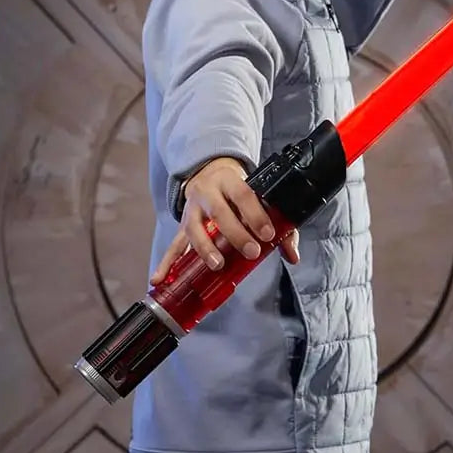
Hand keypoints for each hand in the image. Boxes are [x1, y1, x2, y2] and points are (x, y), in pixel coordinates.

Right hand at [149, 156, 299, 284]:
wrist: (210, 174)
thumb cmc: (240, 192)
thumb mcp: (259, 198)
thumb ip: (280, 227)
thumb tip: (293, 256)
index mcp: (231, 181)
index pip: (244, 196)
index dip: (256, 214)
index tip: (268, 234)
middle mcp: (208, 192)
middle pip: (220, 212)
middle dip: (236, 234)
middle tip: (251, 252)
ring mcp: (192, 209)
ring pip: (195, 228)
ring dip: (205, 248)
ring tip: (217, 265)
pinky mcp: (183, 225)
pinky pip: (174, 245)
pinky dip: (166, 263)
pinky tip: (159, 279)